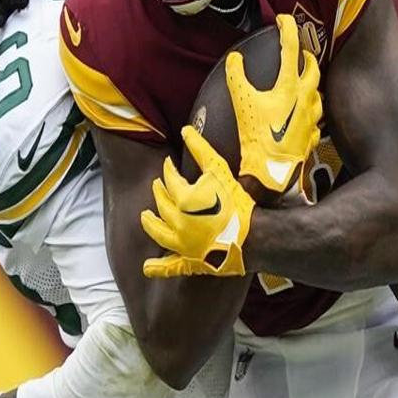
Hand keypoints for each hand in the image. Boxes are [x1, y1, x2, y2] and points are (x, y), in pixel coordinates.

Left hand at [141, 126, 254, 277]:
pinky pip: (170, 266)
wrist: (253, 236)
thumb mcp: (219, 170)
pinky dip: (157, 268)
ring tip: (144, 217)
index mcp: (183, 200)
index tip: (168, 165)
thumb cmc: (238, 202)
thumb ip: (200, 149)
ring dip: (150, 224)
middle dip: (159, 193)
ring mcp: (182, 245)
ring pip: (158, 233)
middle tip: (158, 186)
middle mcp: (177, 223)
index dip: (168, 170)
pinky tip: (147, 268)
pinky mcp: (191, 261)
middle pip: (161, 205)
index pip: (169, 180)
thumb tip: (184, 130)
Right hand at [226, 13, 322, 192]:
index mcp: (289, 87)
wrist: (271, 173)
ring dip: (311, 81)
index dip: (288, 29)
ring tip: (302, 79)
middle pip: (312, 68)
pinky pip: (315, 117)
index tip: (283, 19)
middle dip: (307, 55)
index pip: (292, 49)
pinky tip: (303, 113)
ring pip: (318, 92)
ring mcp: (312, 117)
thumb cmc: (257, 138)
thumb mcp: (242, 103)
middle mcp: (306, 98)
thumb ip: (237, 77)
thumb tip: (234, 59)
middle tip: (299, 51)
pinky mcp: (312, 135)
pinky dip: (310, 109)